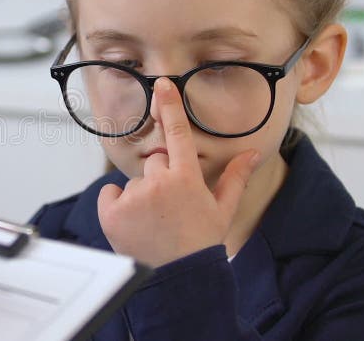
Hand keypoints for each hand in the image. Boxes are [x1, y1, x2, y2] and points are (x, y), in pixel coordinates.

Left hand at [97, 78, 259, 267]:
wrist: (179, 280)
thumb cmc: (201, 244)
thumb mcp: (222, 210)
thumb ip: (235, 178)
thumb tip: (252, 153)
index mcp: (187, 178)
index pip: (177, 134)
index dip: (170, 106)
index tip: (162, 84)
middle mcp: (159, 183)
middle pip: (155, 164)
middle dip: (161, 181)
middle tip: (169, 210)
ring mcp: (134, 197)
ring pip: (133, 182)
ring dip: (140, 198)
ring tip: (153, 224)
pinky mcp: (112, 212)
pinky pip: (110, 194)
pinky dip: (117, 206)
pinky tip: (134, 225)